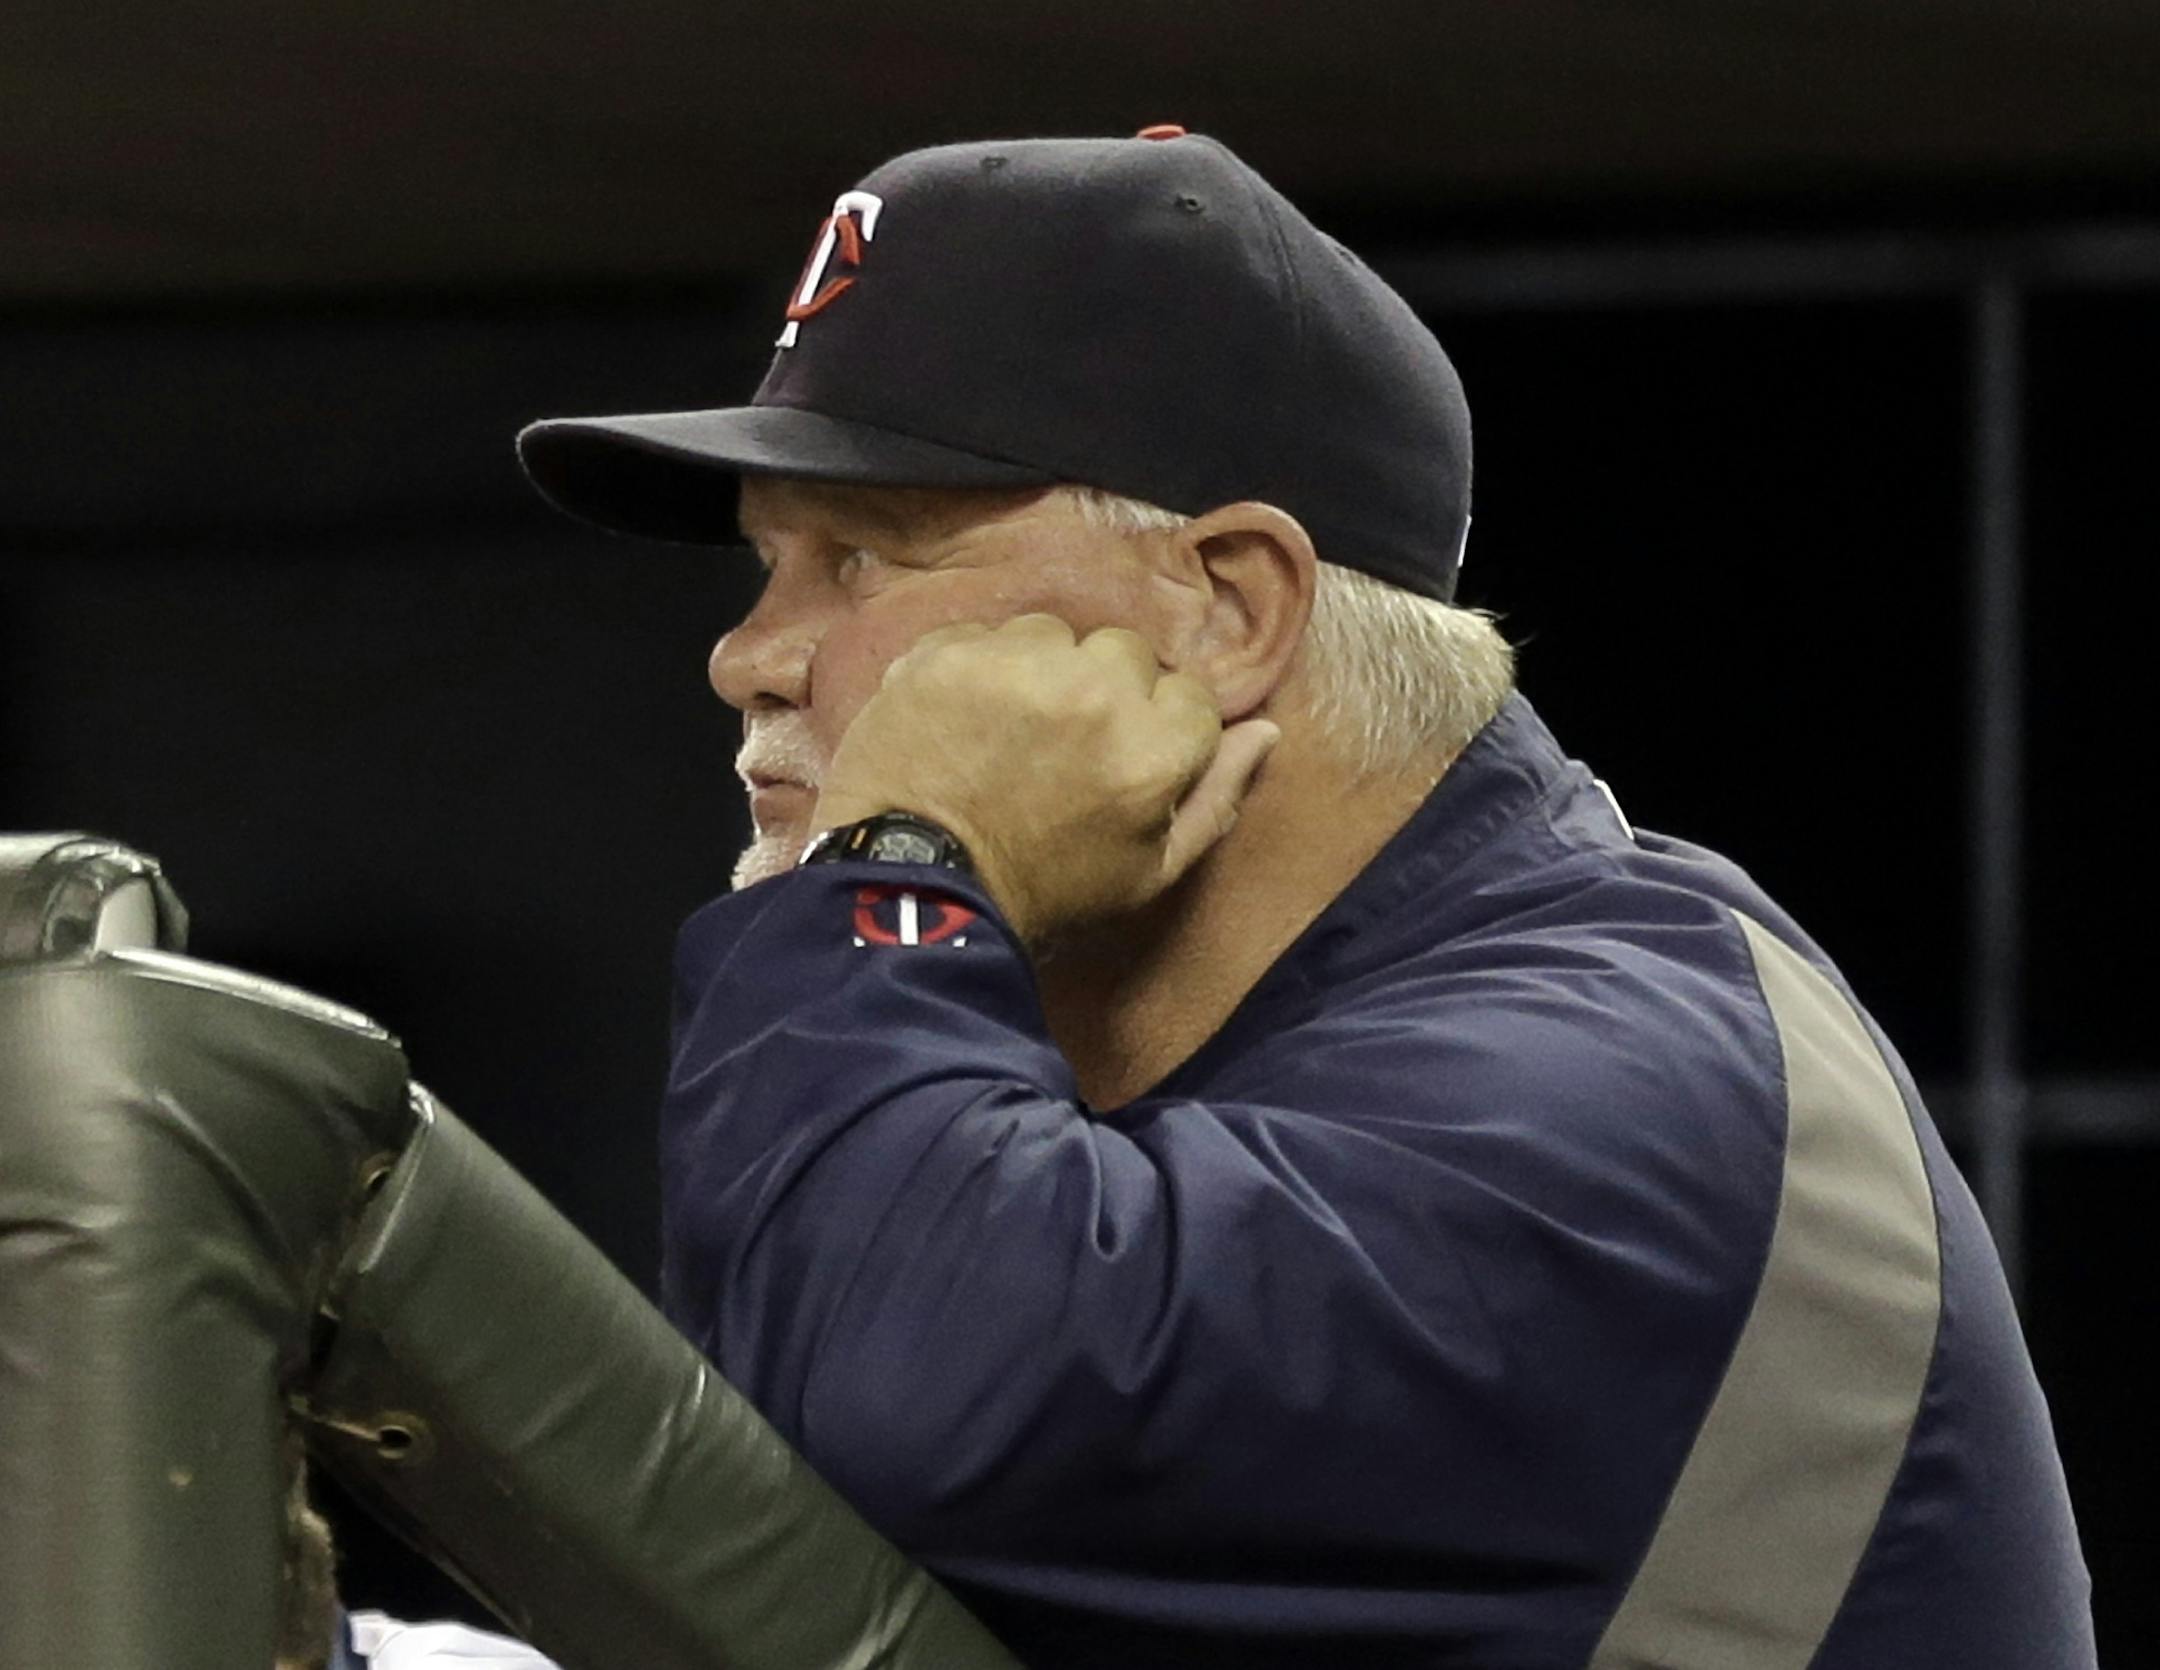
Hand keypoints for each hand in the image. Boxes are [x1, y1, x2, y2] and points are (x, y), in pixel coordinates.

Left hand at [809, 614, 1280, 947]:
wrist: (914, 891)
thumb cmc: (1045, 893)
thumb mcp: (1150, 872)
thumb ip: (1216, 798)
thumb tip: (1265, 731)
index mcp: (1153, 745)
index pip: (1190, 693)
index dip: (1159, 728)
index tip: (1122, 762)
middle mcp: (1093, 689)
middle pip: (1125, 653)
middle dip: (1106, 691)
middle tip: (1064, 746)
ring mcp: (1014, 664)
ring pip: (1053, 635)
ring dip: (1042, 671)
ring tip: (1010, 729)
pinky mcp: (946, 653)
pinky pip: (985, 635)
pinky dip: (979, 668)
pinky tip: (965, 719)